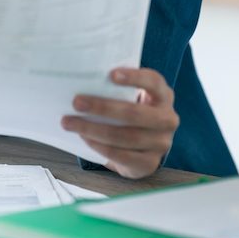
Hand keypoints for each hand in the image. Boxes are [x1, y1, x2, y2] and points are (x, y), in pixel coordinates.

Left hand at [61, 67, 178, 179]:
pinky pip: (123, 156)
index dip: (135, 77)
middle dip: (103, 108)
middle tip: (77, 102)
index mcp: (163, 95)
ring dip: (94, 129)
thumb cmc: (131, 112)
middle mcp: (168, 119)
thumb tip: (80, 77)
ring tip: (70, 123)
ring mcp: (161, 143)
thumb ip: (117, 88)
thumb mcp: (132, 97)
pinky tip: (85, 138)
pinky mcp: (150, 163)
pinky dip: (100, 147)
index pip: (154, 82)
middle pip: (135, 113)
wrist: (143, 148)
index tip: (111, 74)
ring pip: (126, 137)